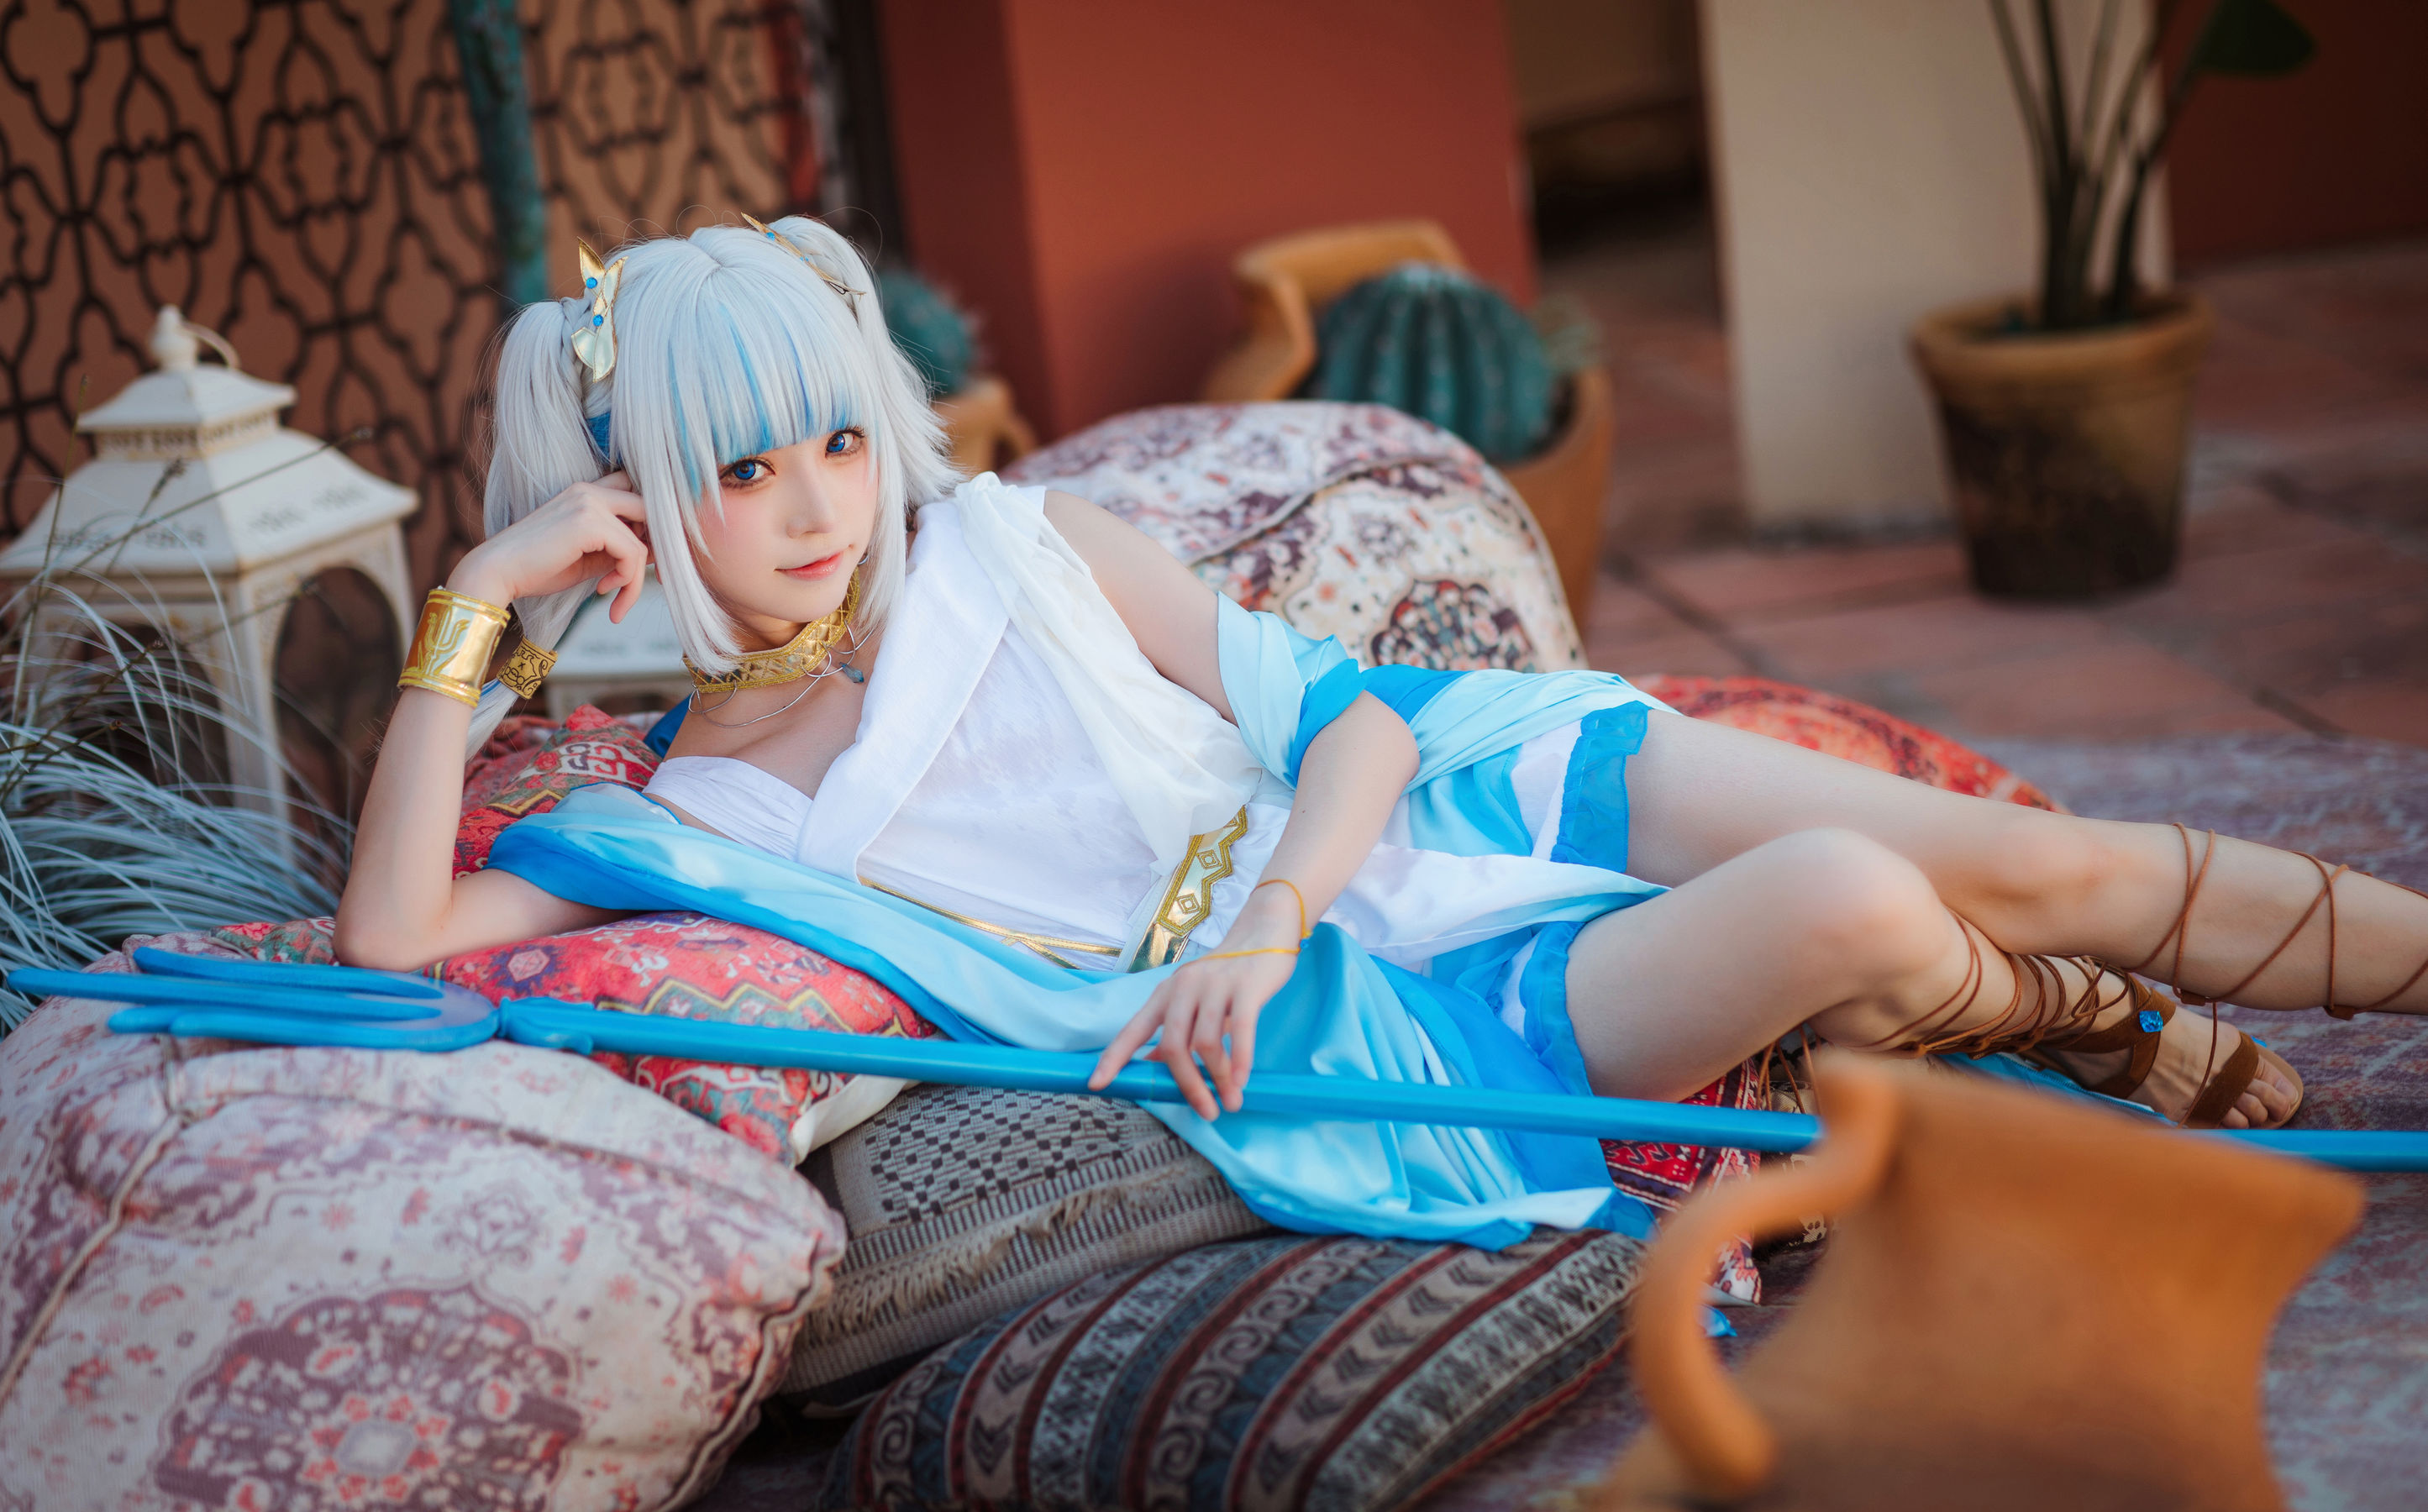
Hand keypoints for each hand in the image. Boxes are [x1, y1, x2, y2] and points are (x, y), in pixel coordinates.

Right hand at [448, 472, 651, 620]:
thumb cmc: (537, 568)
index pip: (638, 497)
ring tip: (617, 597)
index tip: (645, 564)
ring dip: (637, 576)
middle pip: (651, 508)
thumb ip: (620, 549)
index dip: (651, 528)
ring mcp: (590, 502)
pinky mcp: (590, 523)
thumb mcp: (590, 557)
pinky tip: (604, 592)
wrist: (496, 573)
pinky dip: (628, 580)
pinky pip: (632, 552)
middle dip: (661, 544)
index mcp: (586, 492)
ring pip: (644, 537)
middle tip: (656, 578)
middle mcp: (590, 490)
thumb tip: (658, 553)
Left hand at [1087, 887, 1305, 1117]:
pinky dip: (1239, 1060)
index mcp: (1166, 994)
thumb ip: (1176, 1031)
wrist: (1264, 933)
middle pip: (1173, 1045)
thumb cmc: (1227, 975)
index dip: (1113, 1057)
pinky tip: (1241, 1081)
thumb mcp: (1194, 1001)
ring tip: (1231, 1100)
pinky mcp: (1246, 986)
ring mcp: (1215, 985)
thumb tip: (1153, 1063)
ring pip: (1206, 1043)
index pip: (1133, 1030)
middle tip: (1206, 1111)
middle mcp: (1184, 987)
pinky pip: (1240, 1030)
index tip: (1097, 1083)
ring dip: (1219, 1079)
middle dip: (1187, 1085)